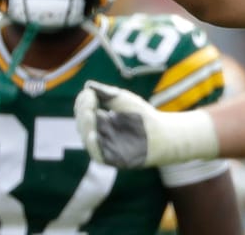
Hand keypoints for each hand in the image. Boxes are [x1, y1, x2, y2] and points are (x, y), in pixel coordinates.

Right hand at [74, 80, 219, 167]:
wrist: (162, 132)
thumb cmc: (143, 115)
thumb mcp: (123, 100)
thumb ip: (106, 93)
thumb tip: (88, 85)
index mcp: (99, 120)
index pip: (84, 111)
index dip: (83, 102)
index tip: (88, 92)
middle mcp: (98, 133)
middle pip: (83, 123)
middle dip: (83, 112)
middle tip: (89, 101)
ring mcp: (103, 146)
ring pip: (87, 137)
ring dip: (86, 126)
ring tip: (90, 114)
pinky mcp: (110, 158)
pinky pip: (97, 153)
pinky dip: (93, 144)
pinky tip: (92, 134)